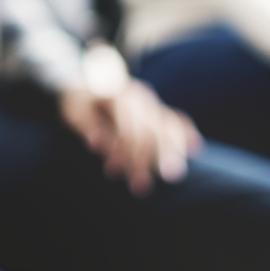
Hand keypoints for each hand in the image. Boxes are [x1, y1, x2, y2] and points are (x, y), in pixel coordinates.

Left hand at [60, 81, 201, 195]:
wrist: (83, 83)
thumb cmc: (77, 102)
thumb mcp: (73, 111)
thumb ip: (87, 125)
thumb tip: (96, 143)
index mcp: (116, 93)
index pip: (126, 124)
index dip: (121, 150)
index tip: (112, 172)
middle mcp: (138, 95)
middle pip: (150, 128)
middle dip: (146, 159)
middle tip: (141, 188)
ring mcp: (151, 101)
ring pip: (168, 125)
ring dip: (171, 152)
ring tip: (174, 177)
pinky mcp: (157, 108)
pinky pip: (177, 119)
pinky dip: (186, 133)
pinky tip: (195, 149)